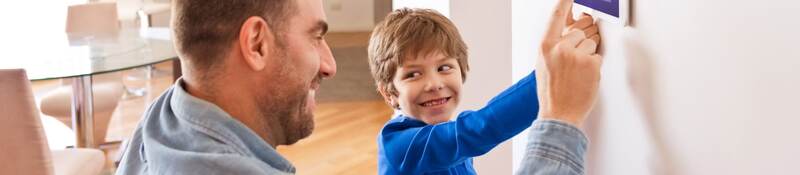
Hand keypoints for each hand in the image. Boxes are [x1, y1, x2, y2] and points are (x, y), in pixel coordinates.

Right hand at [536, 0, 602, 127]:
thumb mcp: (544, 63)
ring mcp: (576, 55)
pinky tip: (584, 77)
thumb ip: (554, 45)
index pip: (556, 17)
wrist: (559, 113)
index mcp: (545, 46)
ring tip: (577, 72)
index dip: (564, 2)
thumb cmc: (551, 90)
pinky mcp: (591, 64)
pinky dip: (594, 66)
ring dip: (588, 55)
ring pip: (592, 43)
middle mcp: (560, 48)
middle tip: (574, 61)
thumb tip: (569, 31)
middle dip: (581, 43)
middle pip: (580, 32)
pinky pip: (598, 56)